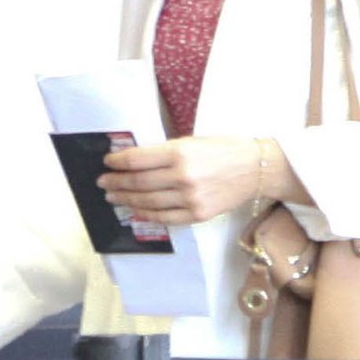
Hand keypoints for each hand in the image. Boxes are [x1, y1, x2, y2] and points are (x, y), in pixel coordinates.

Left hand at [101, 137, 293, 226]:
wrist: (256, 169)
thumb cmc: (224, 150)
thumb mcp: (192, 141)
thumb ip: (165, 152)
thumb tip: (134, 161)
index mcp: (180, 153)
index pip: (137, 160)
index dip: (117, 162)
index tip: (107, 162)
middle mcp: (183, 177)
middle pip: (138, 182)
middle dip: (116, 182)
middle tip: (103, 182)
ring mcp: (191, 198)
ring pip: (148, 201)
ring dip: (127, 199)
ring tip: (114, 197)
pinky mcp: (198, 214)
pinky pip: (166, 217)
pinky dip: (147, 215)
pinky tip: (137, 211)